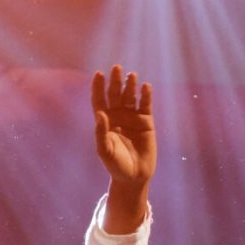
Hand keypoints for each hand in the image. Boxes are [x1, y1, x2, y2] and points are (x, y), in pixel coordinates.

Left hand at [92, 65, 154, 230]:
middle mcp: (117, 116)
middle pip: (115, 94)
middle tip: (116, 68)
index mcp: (104, 122)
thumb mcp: (105, 151)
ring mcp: (132, 117)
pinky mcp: (146, 121)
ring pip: (130, 97)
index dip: (98, 87)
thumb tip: (100, 114)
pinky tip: (145, 86)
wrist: (134, 176)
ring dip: (130, 86)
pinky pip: (145, 105)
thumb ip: (101, 133)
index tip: (98, 74)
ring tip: (131, 75)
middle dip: (115, 82)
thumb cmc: (116, 165)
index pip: (99, 100)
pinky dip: (145, 95)